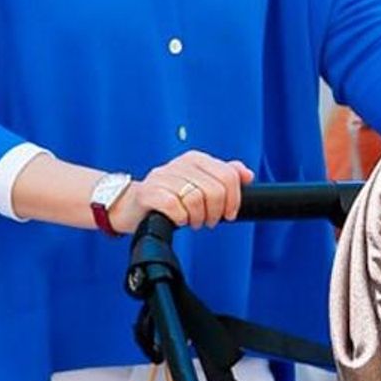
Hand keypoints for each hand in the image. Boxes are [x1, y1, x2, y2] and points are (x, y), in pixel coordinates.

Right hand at [112, 151, 254, 230]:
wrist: (133, 206)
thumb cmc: (170, 197)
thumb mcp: (199, 184)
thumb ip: (224, 177)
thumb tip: (247, 174)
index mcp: (195, 159)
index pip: (228, 175)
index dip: (234, 199)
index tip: (228, 213)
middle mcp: (179, 163)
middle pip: (215, 190)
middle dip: (216, 212)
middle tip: (208, 221)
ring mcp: (162, 176)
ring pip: (196, 199)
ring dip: (197, 218)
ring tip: (192, 221)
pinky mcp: (148, 192)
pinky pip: (174, 207)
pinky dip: (180, 219)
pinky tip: (178, 220)